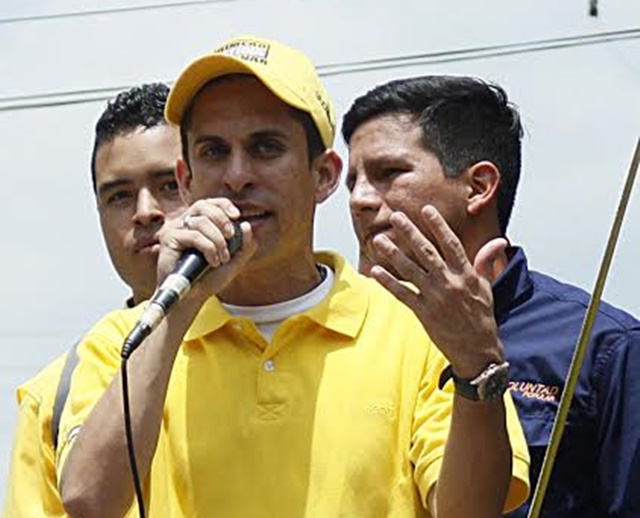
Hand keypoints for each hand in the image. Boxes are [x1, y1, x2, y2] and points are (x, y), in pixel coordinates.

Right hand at [157, 198, 255, 303]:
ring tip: (222, 259)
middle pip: (203, 206)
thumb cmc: (209, 279)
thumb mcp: (234, 261)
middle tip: (231, 237)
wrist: (192, 298)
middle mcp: (184, 223)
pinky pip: (194, 235)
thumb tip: (246, 225)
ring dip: (218, 241)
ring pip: (201, 222)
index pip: (209, 203)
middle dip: (222, 220)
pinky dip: (209, 248)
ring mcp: (175, 230)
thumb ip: (244, 245)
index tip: (237, 216)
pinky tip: (212, 261)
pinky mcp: (168, 239)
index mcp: (198, 223)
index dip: (223, 205)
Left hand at [370, 205, 505, 377]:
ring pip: (411, 270)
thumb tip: (499, 242)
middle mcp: (450, 282)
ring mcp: (435, 297)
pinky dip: (389, 283)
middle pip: (427, 252)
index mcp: (466, 274)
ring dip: (393, 254)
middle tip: (395, 217)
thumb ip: (486, 262)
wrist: (478, 350)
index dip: (438, 225)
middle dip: (410, 232)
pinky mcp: (424, 313)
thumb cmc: (482, 317)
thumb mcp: (487, 287)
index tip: (426, 210)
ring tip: (379, 240)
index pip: (450, 243)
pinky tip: (376, 271)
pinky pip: (403, 294)